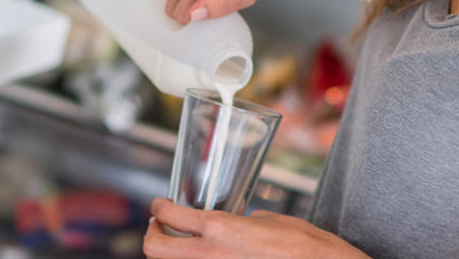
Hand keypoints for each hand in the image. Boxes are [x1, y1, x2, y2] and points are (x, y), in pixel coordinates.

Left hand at [144, 198, 367, 258]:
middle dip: (152, 234)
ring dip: (171, 254)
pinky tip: (209, 256)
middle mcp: (209, 257)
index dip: (157, 207)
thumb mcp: (272, 220)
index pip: (170, 216)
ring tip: (180, 243)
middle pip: (154, 249)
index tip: (158, 204)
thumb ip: (244, 221)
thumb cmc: (306, 246)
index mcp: (220, 230)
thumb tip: (240, 223)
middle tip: (160, 224)